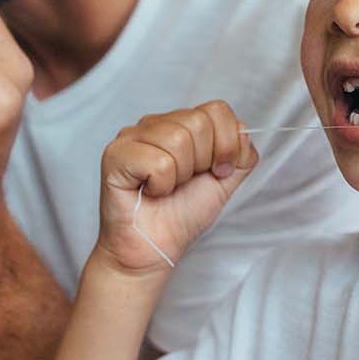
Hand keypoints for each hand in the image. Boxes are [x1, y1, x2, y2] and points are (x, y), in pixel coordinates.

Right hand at [96, 102, 258, 275]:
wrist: (154, 250)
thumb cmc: (182, 215)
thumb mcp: (224, 181)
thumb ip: (240, 154)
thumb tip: (243, 131)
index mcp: (179, 124)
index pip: (216, 109)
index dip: (226, 144)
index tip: (217, 171)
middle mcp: (153, 124)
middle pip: (198, 122)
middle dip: (202, 162)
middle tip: (184, 183)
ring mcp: (131, 137)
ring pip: (178, 140)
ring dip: (180, 175)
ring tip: (165, 188)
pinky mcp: (115, 155)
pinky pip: (158, 161)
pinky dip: (162, 185)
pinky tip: (150, 191)